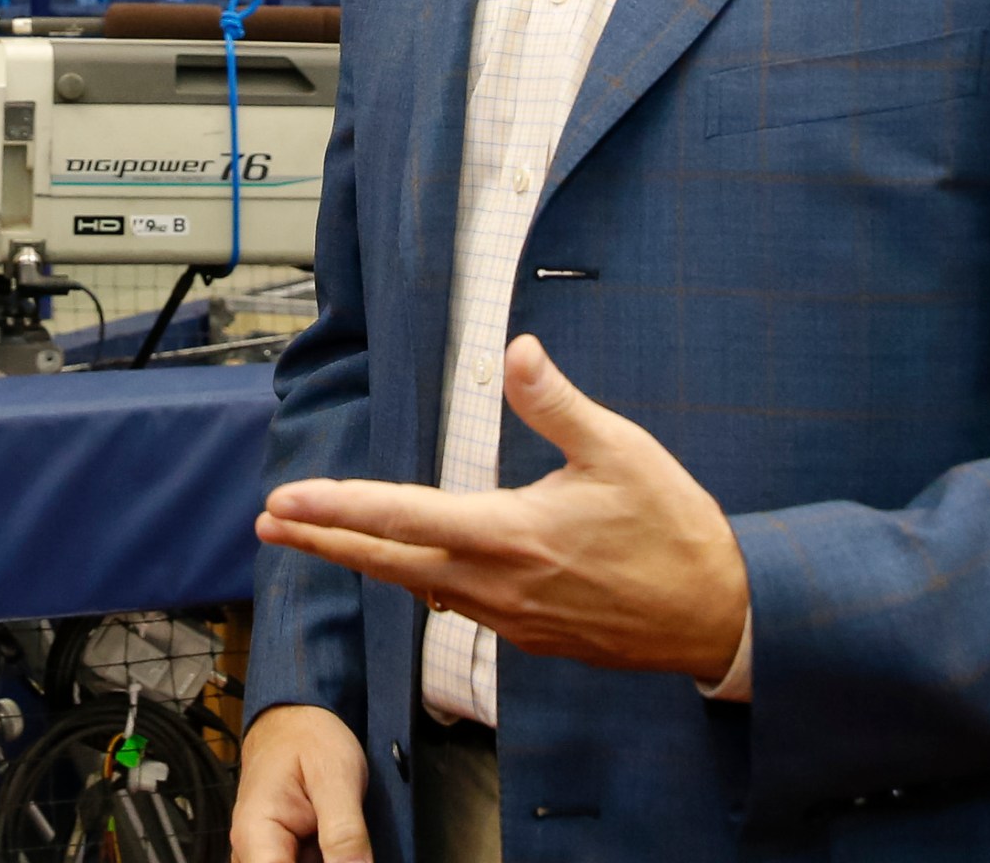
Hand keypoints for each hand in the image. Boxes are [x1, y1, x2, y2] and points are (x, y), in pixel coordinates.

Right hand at [233, 705, 370, 862]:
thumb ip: (344, 831)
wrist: (295, 719)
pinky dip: (327, 861)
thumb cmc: (308, 737)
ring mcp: (264, 856)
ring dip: (328, 860)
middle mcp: (252, 852)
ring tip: (348, 842)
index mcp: (257, 834)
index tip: (347, 861)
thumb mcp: (336, 777)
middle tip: (352, 848)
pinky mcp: (279, 856)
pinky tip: (344, 849)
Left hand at [256, 335, 747, 682]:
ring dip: (366, 561)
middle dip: (324, 540)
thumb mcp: (621, 450)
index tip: (285, 502)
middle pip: (389, 563)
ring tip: (322, 540)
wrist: (720, 618)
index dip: (336, 509)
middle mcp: (498, 584)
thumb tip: (515, 351)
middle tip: (268, 524)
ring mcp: (511, 619)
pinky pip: (457, 608)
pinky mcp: (530, 639)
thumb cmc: (675, 531)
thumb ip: (557, 402)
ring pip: (419, 588)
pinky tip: (411, 569)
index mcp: (511, 534)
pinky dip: (420, 583)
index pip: (402, 518)